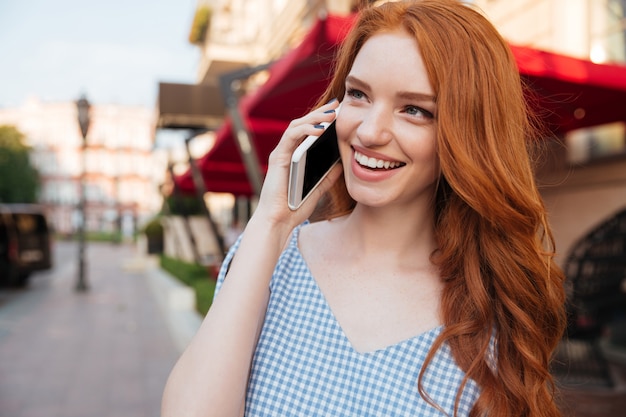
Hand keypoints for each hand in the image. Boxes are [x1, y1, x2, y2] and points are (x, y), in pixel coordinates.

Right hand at [253, 100, 341, 230]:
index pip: (310, 132)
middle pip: (304, 124)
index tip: (342, 111)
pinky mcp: (278, 158)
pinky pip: (291, 137)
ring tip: (332, 113)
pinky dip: (305, 129)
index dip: (325, 120)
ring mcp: (281, 153)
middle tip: (339, 103)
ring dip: (315, 117)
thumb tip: (344, 161)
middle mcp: (287, 151)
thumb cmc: (295, 207)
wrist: (279, 222)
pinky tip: (320, 128)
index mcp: (296, 156)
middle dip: (322, 112)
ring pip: (297, 125)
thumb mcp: (319, 187)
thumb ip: (329, 174)